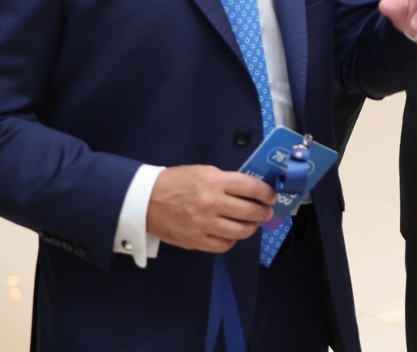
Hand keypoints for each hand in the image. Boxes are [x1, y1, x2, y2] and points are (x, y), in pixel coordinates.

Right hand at [145, 165, 275, 252]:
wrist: (145, 200)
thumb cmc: (177, 182)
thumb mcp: (204, 172)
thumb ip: (228, 180)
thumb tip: (250, 190)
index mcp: (215, 183)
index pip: (252, 189)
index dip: (267, 193)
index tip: (271, 196)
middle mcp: (212, 204)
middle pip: (251, 212)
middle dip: (264, 212)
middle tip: (265, 211)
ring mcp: (204, 225)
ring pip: (241, 232)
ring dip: (251, 228)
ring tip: (251, 223)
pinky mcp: (195, 241)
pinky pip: (224, 245)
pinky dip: (232, 240)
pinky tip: (232, 233)